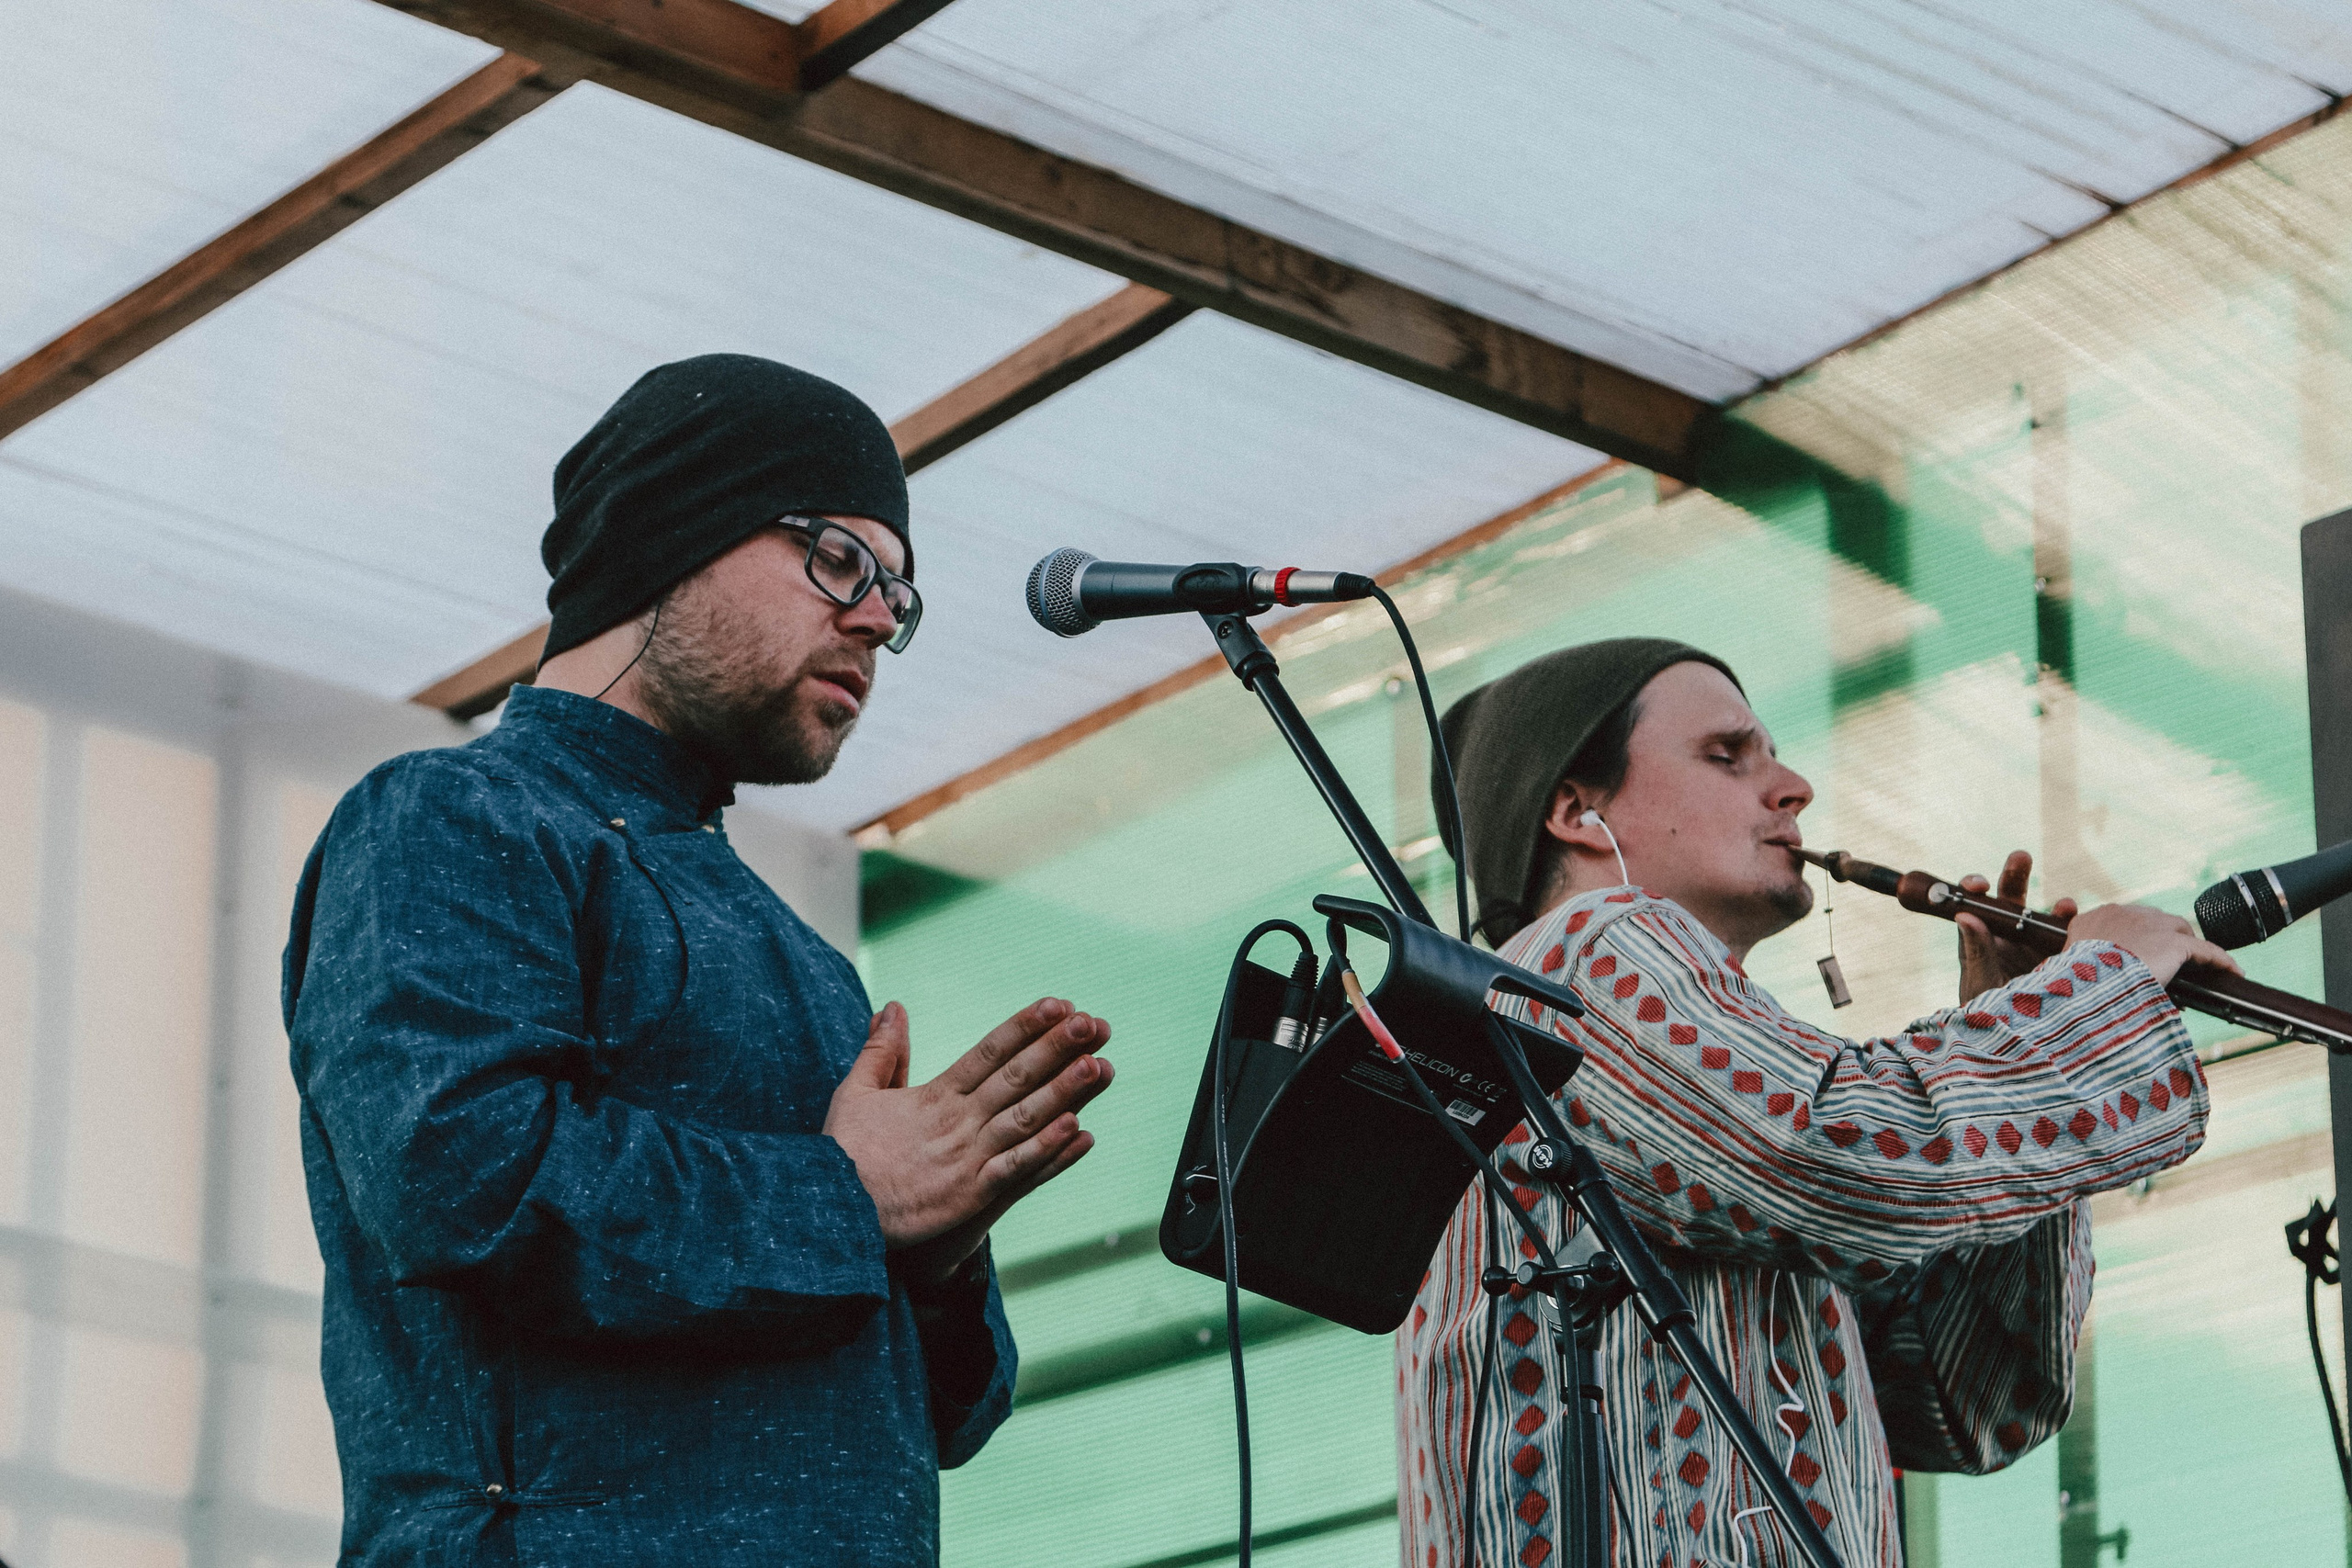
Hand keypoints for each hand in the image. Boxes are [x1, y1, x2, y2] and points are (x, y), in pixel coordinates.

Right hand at [823, 997, 1112, 1285]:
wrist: (830, 1215)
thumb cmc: (842, 1154)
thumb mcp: (855, 1091)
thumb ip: (881, 1050)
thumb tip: (893, 1007)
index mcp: (934, 1095)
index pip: (988, 1051)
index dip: (1025, 1026)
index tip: (1058, 1003)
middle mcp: (956, 1121)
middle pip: (1015, 1077)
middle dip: (1057, 1048)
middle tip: (1094, 1023)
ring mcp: (966, 1159)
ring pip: (1024, 1119)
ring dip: (1064, 1092)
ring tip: (1100, 1066)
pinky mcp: (969, 1195)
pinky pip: (1016, 1169)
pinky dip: (1048, 1151)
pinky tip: (1079, 1131)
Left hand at [1956, 850, 2076, 1002]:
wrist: (2021, 1041)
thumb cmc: (1988, 1014)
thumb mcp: (1981, 984)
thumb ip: (1976, 952)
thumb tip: (1964, 915)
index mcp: (1981, 938)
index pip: (1974, 905)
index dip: (1974, 888)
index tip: (1978, 884)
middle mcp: (2008, 934)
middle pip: (2009, 897)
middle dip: (2015, 874)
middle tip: (2020, 857)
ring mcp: (2037, 943)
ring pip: (2046, 915)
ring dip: (2058, 906)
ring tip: (2066, 906)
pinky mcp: (2063, 956)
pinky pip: (2072, 938)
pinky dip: (2079, 931)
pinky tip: (2086, 934)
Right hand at [2065, 904, 2242, 987]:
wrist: (2086, 981)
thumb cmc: (2071, 977)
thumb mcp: (2063, 960)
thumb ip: (2074, 950)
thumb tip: (2076, 947)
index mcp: (2096, 917)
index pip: (2123, 919)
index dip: (2133, 934)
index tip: (2135, 948)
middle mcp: (2125, 913)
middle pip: (2153, 921)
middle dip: (2160, 938)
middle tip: (2163, 962)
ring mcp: (2152, 926)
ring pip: (2180, 931)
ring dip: (2187, 947)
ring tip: (2196, 966)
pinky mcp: (2175, 943)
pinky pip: (2207, 951)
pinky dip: (2221, 961)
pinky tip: (2233, 972)